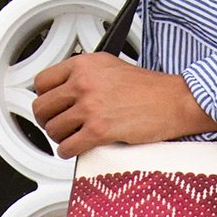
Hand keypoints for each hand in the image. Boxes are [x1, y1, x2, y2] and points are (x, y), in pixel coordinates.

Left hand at [32, 53, 216, 158]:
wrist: (173, 101)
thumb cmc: (149, 88)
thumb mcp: (111, 67)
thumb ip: (85, 75)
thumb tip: (66, 90)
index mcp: (84, 64)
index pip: (42, 82)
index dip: (44, 97)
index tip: (50, 106)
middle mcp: (83, 83)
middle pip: (42, 107)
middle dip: (47, 120)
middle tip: (57, 125)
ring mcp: (90, 107)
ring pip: (53, 129)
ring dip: (60, 138)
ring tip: (71, 138)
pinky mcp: (99, 130)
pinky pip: (67, 147)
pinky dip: (67, 152)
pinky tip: (75, 149)